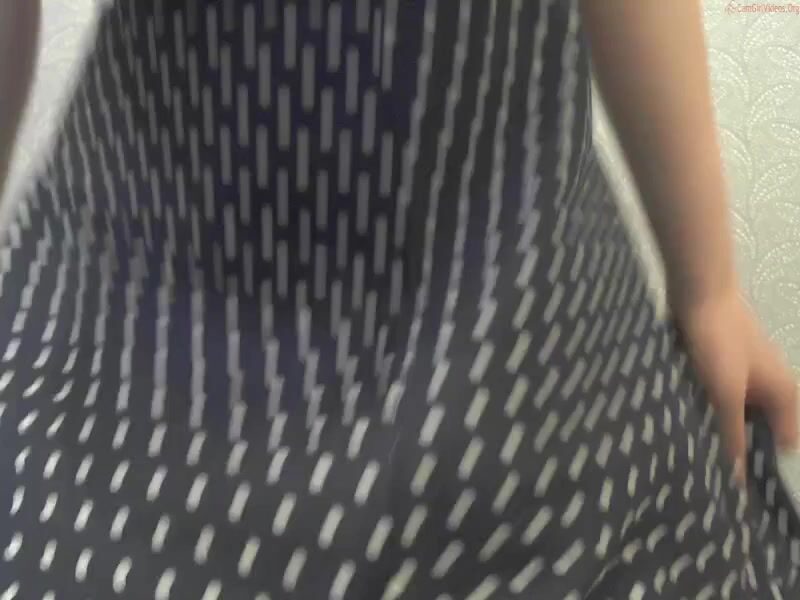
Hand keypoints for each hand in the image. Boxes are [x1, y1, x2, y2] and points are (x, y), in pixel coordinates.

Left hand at [678, 288, 798, 482]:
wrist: (697, 291)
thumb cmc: (719, 341)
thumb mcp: (725, 393)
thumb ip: (731, 434)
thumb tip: (737, 479)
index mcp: (783, 395)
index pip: (784, 445)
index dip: (763, 467)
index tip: (735, 490)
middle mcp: (768, 388)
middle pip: (756, 432)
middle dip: (735, 450)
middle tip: (706, 477)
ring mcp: (743, 377)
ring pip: (732, 416)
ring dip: (715, 430)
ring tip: (690, 456)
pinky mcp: (718, 368)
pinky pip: (714, 399)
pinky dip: (703, 411)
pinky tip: (680, 425)